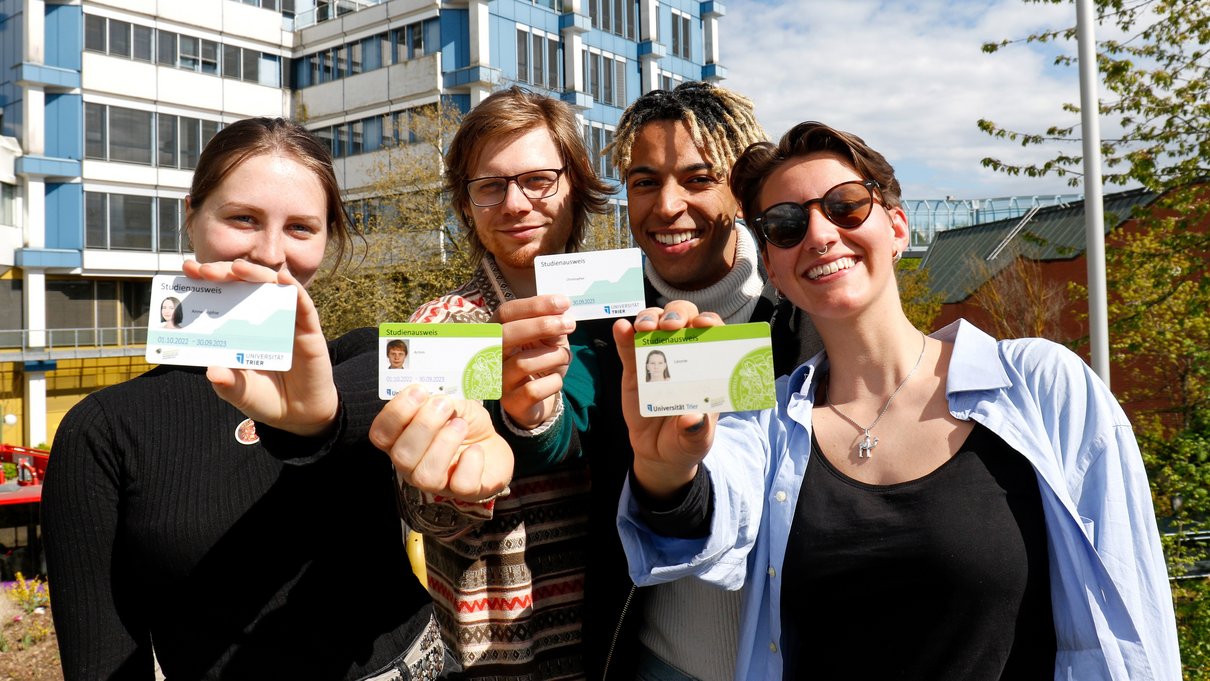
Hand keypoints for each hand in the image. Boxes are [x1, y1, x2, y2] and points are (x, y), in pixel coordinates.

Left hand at [182, 259, 336, 436]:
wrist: (299, 414)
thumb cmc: (265, 398)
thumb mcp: (241, 393)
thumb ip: (228, 384)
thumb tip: (213, 372)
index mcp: (239, 328)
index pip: (221, 296)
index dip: (207, 281)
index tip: (187, 270)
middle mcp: (261, 318)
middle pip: (244, 285)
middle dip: (224, 273)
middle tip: (206, 271)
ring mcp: (286, 321)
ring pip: (272, 287)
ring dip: (255, 274)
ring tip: (238, 268)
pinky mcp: (308, 330)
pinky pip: (303, 305)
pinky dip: (294, 289)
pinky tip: (282, 279)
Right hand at [369, 386, 513, 502]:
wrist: (492, 445)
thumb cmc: (464, 423)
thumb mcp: (453, 402)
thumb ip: (440, 399)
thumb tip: (433, 396)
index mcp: (401, 440)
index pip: (380, 434)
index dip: (395, 412)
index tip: (419, 391)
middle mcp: (412, 466)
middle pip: (401, 456)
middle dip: (423, 426)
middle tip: (444, 405)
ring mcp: (437, 483)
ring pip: (426, 475)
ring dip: (445, 444)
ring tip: (461, 424)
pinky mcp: (465, 492)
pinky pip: (461, 485)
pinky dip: (471, 462)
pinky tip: (476, 449)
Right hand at [492, 295, 574, 428]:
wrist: (536, 399)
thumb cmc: (539, 361)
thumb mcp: (547, 339)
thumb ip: (551, 324)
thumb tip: (560, 311)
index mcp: (495, 332)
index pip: (506, 312)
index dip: (535, 305)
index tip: (563, 303)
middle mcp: (489, 355)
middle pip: (505, 334)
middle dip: (541, 326)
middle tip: (569, 324)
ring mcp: (497, 380)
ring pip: (522, 363)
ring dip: (554, 356)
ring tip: (566, 357)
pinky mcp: (510, 402)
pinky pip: (533, 390)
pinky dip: (553, 382)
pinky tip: (556, 379)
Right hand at [614, 301, 723, 499]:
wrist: (658, 453)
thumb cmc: (686, 441)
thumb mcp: (696, 441)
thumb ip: (697, 431)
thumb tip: (693, 419)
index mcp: (707, 367)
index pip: (714, 334)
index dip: (710, 323)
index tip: (705, 325)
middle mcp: (684, 355)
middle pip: (684, 319)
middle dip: (678, 314)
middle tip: (671, 326)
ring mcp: (657, 358)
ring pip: (655, 324)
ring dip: (650, 318)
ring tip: (645, 327)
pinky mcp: (633, 368)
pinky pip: (628, 345)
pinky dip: (624, 333)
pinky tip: (622, 328)